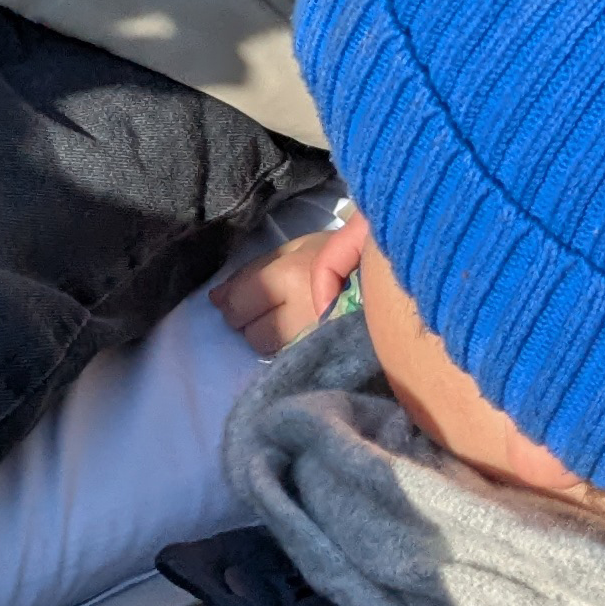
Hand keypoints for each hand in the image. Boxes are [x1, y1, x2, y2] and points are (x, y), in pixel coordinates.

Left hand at [211, 217, 365, 357]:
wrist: (390, 279)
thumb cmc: (339, 256)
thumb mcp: (297, 248)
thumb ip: (252, 272)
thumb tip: (215, 298)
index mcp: (288, 277)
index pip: (237, 304)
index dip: (232, 304)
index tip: (236, 300)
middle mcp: (298, 312)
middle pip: (251, 332)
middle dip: (250, 322)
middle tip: (265, 309)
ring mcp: (315, 338)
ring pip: (269, 349)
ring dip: (270, 336)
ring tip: (287, 320)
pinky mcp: (328, 354)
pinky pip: (290, 357)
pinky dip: (289, 347)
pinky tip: (300, 333)